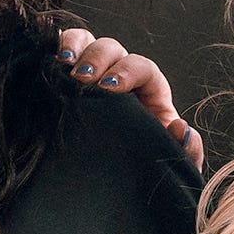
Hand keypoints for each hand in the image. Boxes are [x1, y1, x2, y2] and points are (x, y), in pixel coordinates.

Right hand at [55, 29, 204, 168]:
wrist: (106, 189)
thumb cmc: (140, 171)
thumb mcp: (165, 165)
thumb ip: (185, 152)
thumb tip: (181, 128)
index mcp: (148, 93)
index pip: (142, 67)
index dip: (127, 71)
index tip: (109, 88)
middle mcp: (120, 77)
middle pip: (112, 49)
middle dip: (97, 58)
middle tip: (82, 79)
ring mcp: (91, 75)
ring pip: (86, 43)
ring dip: (74, 48)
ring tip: (62, 65)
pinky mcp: (66, 82)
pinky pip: (61, 53)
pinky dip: (56, 48)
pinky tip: (49, 62)